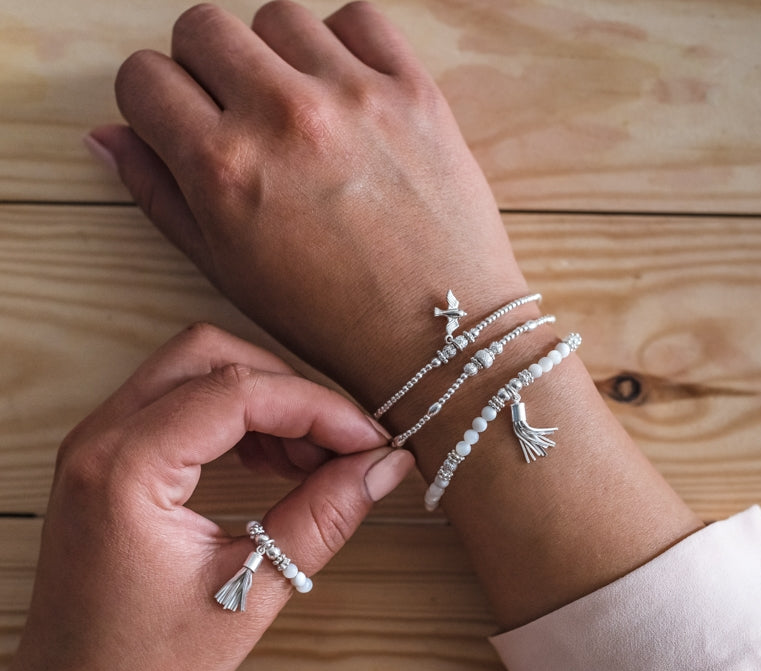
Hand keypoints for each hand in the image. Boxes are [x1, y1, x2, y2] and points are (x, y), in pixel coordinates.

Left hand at [0, 323, 412, 670]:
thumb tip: (384, 467)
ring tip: (312, 459)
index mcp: (124, 470)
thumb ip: (323, 517)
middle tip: (340, 443)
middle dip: (288, 389)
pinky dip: (237, 419)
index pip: (237, 394)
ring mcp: (99, 443)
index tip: (369, 441)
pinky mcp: (111, 457)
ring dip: (264, 401)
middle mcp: (100, 439)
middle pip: (210, 355)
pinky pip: (181, 402)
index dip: (317, 408)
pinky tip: (274, 462)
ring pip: (196, 369)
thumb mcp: (251, 593)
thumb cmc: (143, 670)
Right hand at [88, 0, 532, 410]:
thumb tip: (109, 138)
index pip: (144, 78)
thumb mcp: (229, 273)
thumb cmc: (332, 321)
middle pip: (203, 28)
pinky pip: (359, 19)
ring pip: (278, 17)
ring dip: (275, 56)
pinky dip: (343, 45)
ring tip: (299, 113)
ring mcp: (353, 96)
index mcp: (224, 169)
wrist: (439, 338)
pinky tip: (347, 95)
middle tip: (237, 117)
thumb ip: (161, 196)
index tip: (179, 123)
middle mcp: (282, 117)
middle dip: (205, 69)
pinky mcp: (414, 91)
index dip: (154, 102)